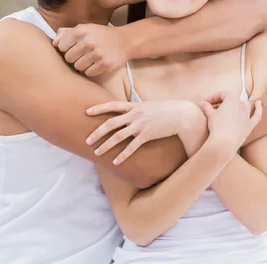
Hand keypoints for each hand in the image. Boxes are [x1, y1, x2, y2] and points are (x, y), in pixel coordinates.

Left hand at [52, 24, 128, 76]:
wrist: (124, 41)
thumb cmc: (100, 35)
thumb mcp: (84, 28)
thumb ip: (66, 33)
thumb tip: (54, 42)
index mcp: (81, 31)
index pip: (61, 46)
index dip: (67, 48)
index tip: (75, 47)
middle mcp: (88, 41)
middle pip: (68, 58)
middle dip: (75, 58)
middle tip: (83, 54)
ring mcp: (97, 53)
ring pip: (78, 67)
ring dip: (83, 65)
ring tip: (90, 59)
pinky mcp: (104, 64)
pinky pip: (89, 73)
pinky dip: (91, 70)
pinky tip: (97, 64)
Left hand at [85, 100, 204, 164]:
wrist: (180, 114)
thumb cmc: (165, 110)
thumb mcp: (148, 105)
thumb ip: (136, 108)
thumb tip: (128, 111)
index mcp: (134, 106)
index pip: (112, 105)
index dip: (99, 108)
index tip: (87, 112)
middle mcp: (135, 115)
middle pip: (110, 123)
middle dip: (97, 132)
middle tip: (86, 140)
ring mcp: (140, 125)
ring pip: (118, 136)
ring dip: (105, 145)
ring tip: (97, 152)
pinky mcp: (147, 135)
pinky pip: (131, 147)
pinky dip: (122, 155)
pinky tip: (115, 161)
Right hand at [200, 92, 261, 152]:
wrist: (224, 143)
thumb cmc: (217, 127)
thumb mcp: (209, 114)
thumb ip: (206, 106)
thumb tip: (202, 102)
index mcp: (231, 100)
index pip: (222, 94)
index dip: (212, 97)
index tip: (205, 102)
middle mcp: (241, 105)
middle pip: (232, 100)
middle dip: (221, 103)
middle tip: (211, 109)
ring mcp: (247, 115)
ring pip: (245, 105)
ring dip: (238, 104)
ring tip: (230, 107)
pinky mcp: (250, 125)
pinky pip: (256, 115)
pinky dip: (259, 109)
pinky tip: (259, 103)